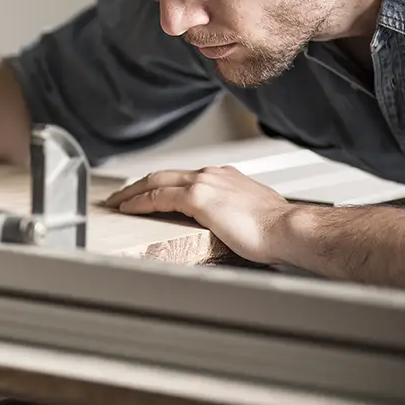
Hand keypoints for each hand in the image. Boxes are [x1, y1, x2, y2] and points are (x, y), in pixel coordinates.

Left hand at [104, 165, 294, 264]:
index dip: (159, 184)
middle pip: (162, 175)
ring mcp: (204, 183)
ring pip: (155, 182)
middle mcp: (212, 174)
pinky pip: (159, 197)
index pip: (182, 177)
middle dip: (137, 185)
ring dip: (132, 193)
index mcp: (224, 177)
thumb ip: (232, 212)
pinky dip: (140, 202)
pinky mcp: (198, 198)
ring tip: (116, 203)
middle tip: (119, 196)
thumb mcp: (251, 214)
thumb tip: (227, 224)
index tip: (146, 193)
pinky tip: (128, 209)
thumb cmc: (277, 230)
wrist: (289, 229)